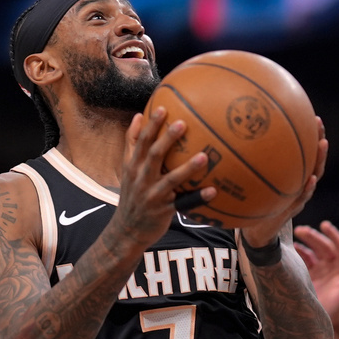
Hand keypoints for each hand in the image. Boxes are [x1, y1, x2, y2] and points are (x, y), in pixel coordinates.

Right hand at [114, 107, 217, 249]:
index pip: (140, 142)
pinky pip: (183, 204)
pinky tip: (213, 191)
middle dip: (167, 139)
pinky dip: (198, 198)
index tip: (162, 108)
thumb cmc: (132, 195)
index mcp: (133, 167)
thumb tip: (138, 116)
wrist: (126, 230)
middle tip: (183, 123)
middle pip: (154, 156)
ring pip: (171, 180)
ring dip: (187, 168)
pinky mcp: (164, 211)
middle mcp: (141, 179)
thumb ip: (131, 144)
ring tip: (203, 156)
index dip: (151, 126)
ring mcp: (153, 196)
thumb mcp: (127, 169)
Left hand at [241, 116, 327, 247]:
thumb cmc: (253, 205)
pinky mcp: (292, 210)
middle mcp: (298, 183)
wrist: (256, 232)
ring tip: (323, 144)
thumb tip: (229, 141)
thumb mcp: (249, 184)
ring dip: (320, 160)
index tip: (310, 116)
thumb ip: (247, 166)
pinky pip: (302, 198)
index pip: (302, 152)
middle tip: (318, 122)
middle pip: (312, 159)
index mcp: (290, 175)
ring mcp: (298, 196)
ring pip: (314, 176)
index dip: (308, 135)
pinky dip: (308, 189)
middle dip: (317, 140)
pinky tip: (311, 180)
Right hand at [293, 220, 338, 327]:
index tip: (324, 225)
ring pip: (311, 251)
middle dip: (313, 237)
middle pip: (323, 246)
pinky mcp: (309, 275)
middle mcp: (332, 265)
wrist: (327, 322)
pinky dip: (297, 254)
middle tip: (301, 230)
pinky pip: (303, 260)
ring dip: (304, 242)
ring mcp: (320, 269)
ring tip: (293, 237)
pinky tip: (290, 251)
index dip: (333, 234)